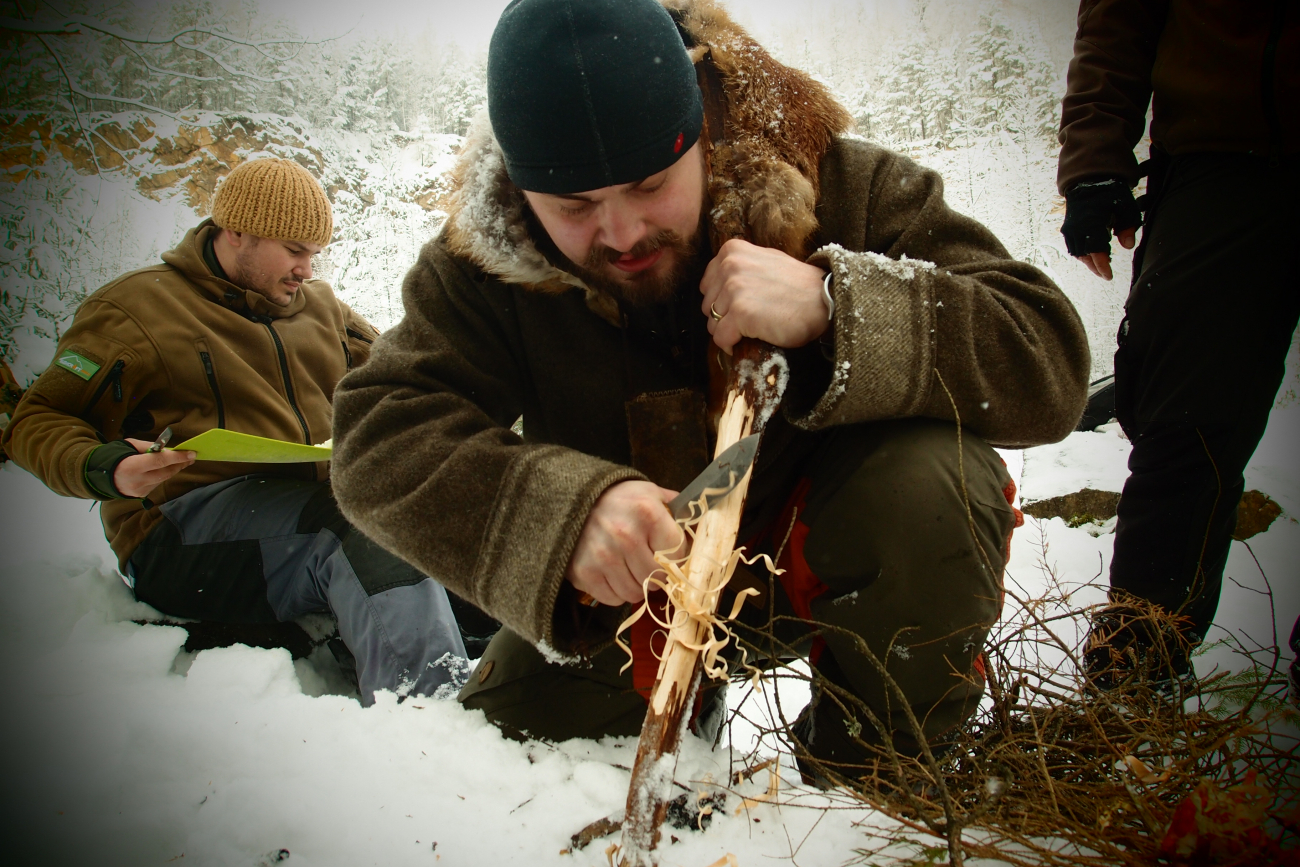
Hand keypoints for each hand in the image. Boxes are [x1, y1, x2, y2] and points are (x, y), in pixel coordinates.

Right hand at [113, 438, 195, 497]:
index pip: (160, 461)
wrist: (102, 476)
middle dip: (180, 464)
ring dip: (174, 469)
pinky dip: (163, 475)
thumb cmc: (117, 457)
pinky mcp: (142, 495)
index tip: (191, 454)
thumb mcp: (130, 445)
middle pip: (166, 472)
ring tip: (182, 461)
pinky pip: (158, 483)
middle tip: (191, 457)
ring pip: (164, 478)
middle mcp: (138, 481)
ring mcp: (140, 490)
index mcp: (133, 466)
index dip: (177, 457)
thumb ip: (149, 447)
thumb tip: (168, 449)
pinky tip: (167, 469)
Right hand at [566, 480, 683, 605]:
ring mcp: (602, 557)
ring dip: (636, 585)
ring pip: (635, 593)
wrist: (571, 498)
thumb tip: (697, 527)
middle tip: (649, 564)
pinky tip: (613, 574)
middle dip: (657, 574)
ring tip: (629, 568)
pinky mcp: (584, 573)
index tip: (668, 554)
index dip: (676, 558)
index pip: (677, 555)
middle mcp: (625, 536)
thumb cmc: (617, 498)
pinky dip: (615, 591)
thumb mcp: (650, 492)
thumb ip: (675, 509)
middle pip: (657, 578)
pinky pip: (612, 599)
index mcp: (647, 513)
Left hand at [700, 238, 829, 353]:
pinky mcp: (741, 313)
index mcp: (732, 251)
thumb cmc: (798, 285)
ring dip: (729, 331)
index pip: (707, 285)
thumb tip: (718, 287)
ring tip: (752, 328)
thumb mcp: (765, 261)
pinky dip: (731, 345)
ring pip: (713, 323)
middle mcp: (729, 266)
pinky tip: (747, 342)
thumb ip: (740, 268)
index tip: (740, 306)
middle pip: (708, 305)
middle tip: (749, 319)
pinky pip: (721, 338)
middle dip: (725, 317)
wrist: (824, 299)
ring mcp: (734, 289)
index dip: (722, 300)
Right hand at [1060, 178, 1141, 281]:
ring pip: (1078, 253)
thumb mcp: (1125, 207)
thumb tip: (1129, 246)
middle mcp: (1077, 229)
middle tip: (1106, 273)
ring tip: (1102, 264)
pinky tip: (1093, 254)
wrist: (1089, 179)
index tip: (1109, 276)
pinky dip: (1083, 253)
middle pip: (1085, 256)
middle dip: (1096, 267)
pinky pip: (1073, 247)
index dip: (1103, 267)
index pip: (1096, 252)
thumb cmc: (1110, 192)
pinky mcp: (1067, 228)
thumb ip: (1128, 227)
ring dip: (1089, 261)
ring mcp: (1070, 229)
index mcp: (1092, 224)